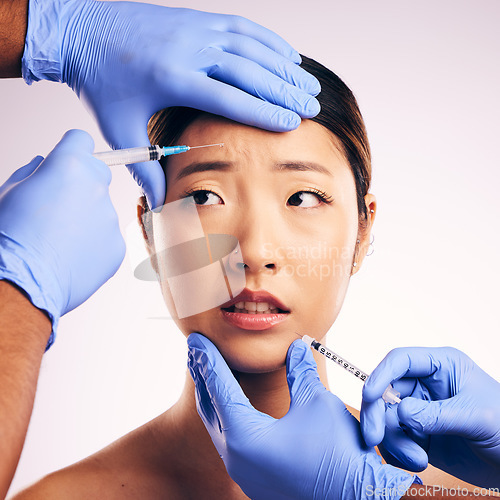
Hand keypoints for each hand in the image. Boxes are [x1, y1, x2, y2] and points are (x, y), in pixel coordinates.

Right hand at [0, 130, 124, 347]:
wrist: (22, 284)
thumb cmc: (9, 236)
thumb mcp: (9, 192)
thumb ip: (34, 173)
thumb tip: (45, 165)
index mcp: (70, 165)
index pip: (80, 140)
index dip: (70, 150)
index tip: (64, 164)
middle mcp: (97, 187)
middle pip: (96, 175)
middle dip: (80, 186)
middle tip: (57, 210)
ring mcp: (110, 218)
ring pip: (101, 210)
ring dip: (86, 219)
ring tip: (59, 242)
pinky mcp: (118, 246)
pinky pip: (106, 238)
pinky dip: (93, 245)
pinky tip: (71, 259)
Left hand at [22, 1, 320, 208]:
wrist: (81, 29)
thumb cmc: (102, 83)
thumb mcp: (119, 128)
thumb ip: (143, 168)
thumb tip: (160, 206)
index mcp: (172, 78)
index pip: (229, 97)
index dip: (262, 111)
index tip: (291, 123)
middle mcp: (189, 49)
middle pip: (248, 70)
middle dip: (284, 90)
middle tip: (312, 107)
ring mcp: (195, 29)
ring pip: (251, 46)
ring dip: (283, 66)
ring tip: (309, 85)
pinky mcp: (197, 18)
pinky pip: (242, 27)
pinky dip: (269, 42)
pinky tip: (288, 56)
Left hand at [187, 334, 417, 499]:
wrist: (358, 499)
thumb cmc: (336, 454)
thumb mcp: (317, 403)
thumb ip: (301, 372)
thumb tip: (296, 346)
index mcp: (244, 436)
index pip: (219, 388)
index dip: (209, 360)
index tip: (196, 340)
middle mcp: (236, 457)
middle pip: (210, 407)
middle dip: (203, 376)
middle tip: (195, 352)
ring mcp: (243, 471)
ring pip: (216, 426)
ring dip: (212, 396)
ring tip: (207, 373)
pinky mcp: (254, 478)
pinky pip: (228, 441)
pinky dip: (224, 416)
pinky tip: (230, 406)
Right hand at [361, 347, 499, 487]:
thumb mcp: (477, 417)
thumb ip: (437, 415)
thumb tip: (401, 413)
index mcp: (441, 366)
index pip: (400, 361)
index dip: (381, 375)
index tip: (370, 396)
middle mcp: (425, 385)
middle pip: (384, 390)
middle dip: (377, 414)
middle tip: (374, 437)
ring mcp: (420, 410)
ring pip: (386, 418)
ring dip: (393, 441)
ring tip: (417, 460)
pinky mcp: (418, 434)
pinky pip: (393, 439)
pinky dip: (397, 453)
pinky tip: (417, 463)